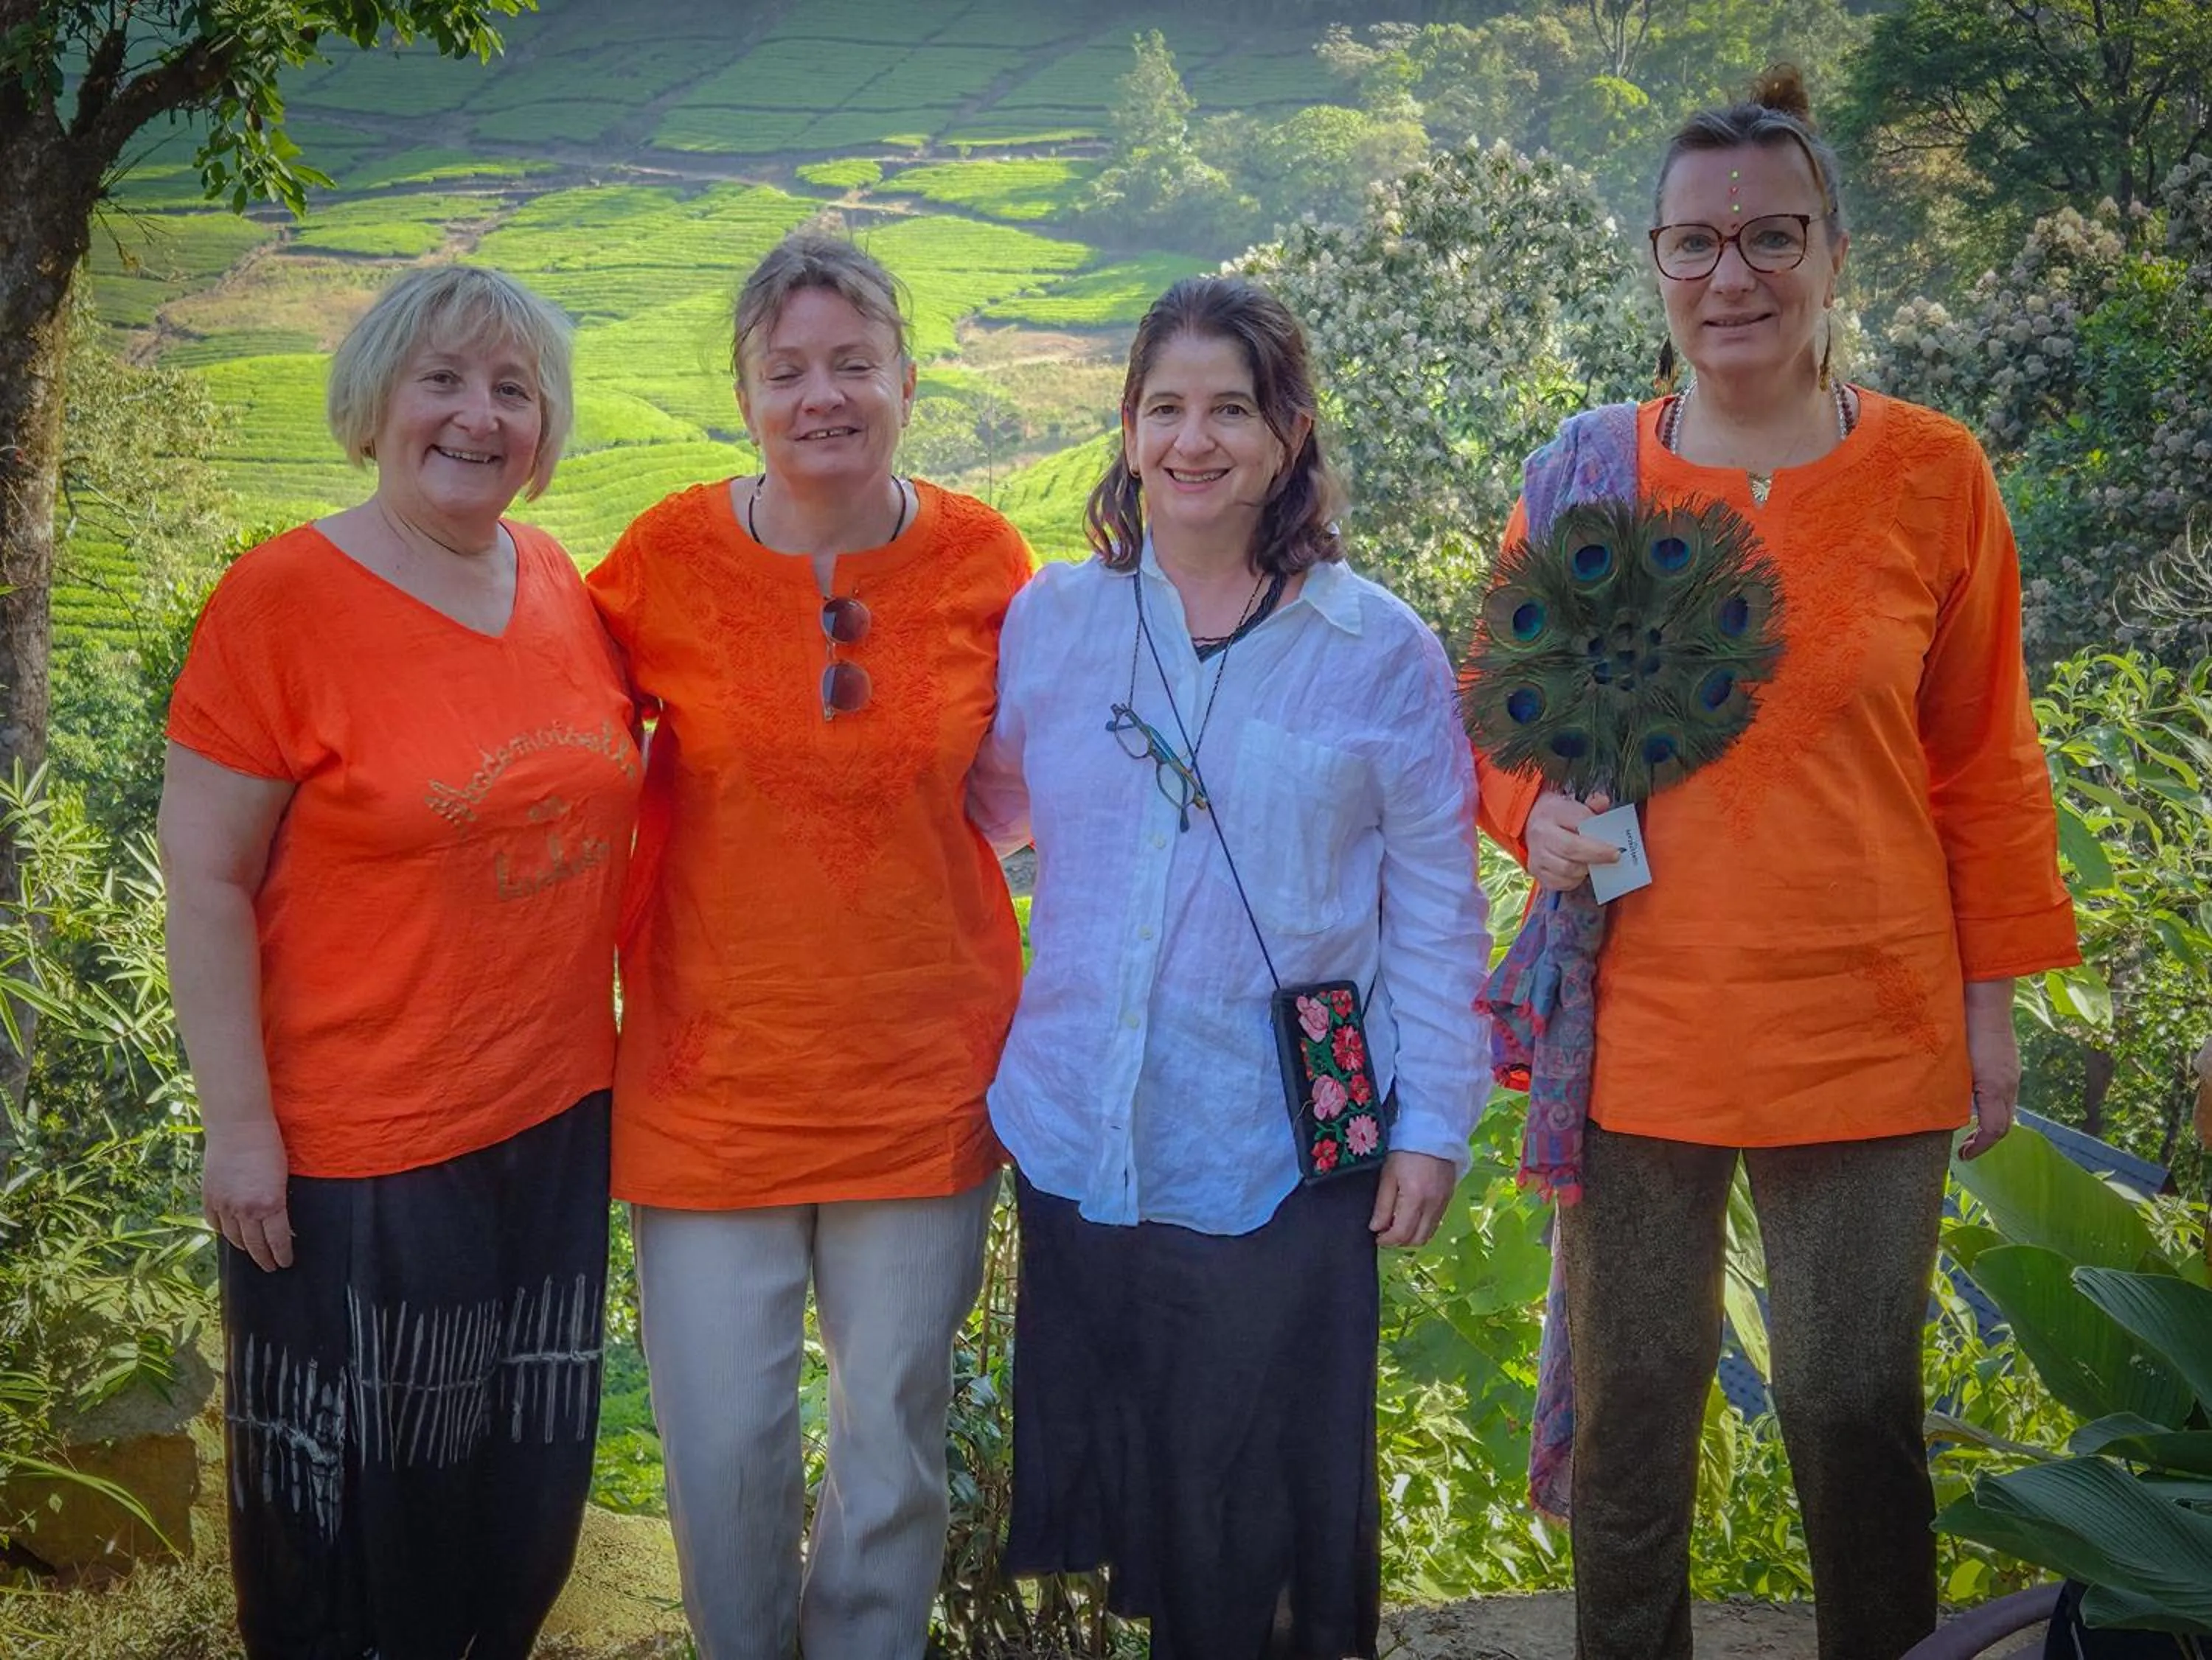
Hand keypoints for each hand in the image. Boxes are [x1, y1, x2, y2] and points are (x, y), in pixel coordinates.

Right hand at [202, 1116, 294, 1270]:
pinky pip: (215, 1222)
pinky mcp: (209, 1197)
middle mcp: (245, 1210)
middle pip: (255, 1244)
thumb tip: (280, 1222)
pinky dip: (222, 1230)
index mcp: (270, 1205)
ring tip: (251, 1252)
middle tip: (270, 1266)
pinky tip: (229, 1234)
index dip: (281, 1255)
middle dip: (264, 1258)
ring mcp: (224, 1205)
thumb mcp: (283, 1177)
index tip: (285, 1263)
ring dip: (243, 1247)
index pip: (277, 1240)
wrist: (238, 1127)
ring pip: (233, 1237)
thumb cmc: (268, 1146)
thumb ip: (278, 1202)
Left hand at [1370, 1151, 1456, 1247]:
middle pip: (1418, 1240)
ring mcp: (1443, 1204)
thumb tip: (1376, 1228)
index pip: (1402, 1234)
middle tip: (1386, 1234)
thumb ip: (1383, 1205)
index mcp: (1415, 1199)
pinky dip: (1423, 1227)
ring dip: (1412, 1236)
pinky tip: (1412, 1217)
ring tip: (1397, 1226)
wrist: (1434, 1133)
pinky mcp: (1449, 1199)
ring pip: (1429, 1234)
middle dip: (1400, 1242)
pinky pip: (1436, 1223)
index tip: (1376, 1237)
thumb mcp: (1388, 1175)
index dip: (1387, 1240)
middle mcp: (1433, 1206)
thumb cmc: (1405, 1151)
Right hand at [1524, 790, 1621, 892]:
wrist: (1531, 823)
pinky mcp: (1536, 872)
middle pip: (1571, 849)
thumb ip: (1592, 806)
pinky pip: (1560, 883)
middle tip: (1615, 857)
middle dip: (1597, 855)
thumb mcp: (1573, 804)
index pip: (1579, 822)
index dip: (1599, 834)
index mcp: (1552, 812)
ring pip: (1567, 869)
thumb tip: (1603, 802)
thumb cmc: (1558, 815)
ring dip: (1586, 870)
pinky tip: (1580, 873)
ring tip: (1595, 865)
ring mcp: (1537, 855)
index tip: (1617, 845)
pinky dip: (1574, 881)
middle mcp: (1541, 834)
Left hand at [1958, 980, 2020, 1160]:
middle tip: (1964, 1146)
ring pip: (2005, 1107)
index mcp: (1996, 1087)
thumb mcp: (1953, 1063)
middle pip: (2003, 1122)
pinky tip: (1974, 1101)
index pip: (1994, 1130)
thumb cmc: (1964, 1026)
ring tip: (1968, 1128)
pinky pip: (2004, 1093)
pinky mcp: (2008, 1062)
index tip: (1962, 1156)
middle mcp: (2009, 1083)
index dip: (1979, 1147)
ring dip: (1989, 1122)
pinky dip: (1991, 1105)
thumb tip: (1944, 1114)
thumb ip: (1950, 1089)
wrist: (1984, 995)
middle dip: (1985, 1139)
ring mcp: (2012, 1071)